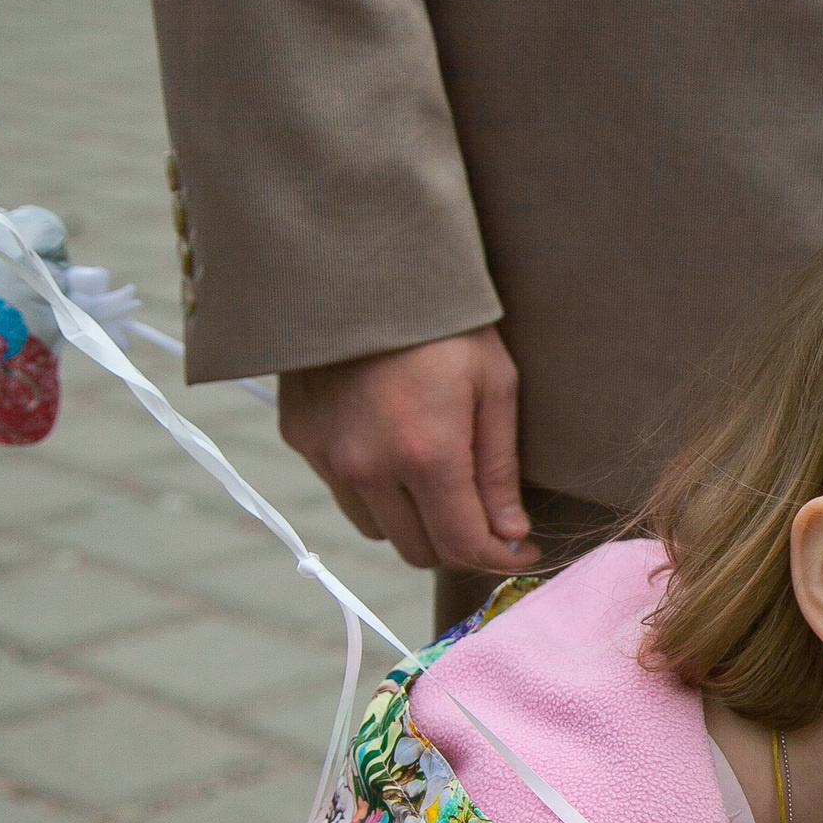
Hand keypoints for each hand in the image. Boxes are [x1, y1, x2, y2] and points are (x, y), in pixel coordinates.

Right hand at [278, 326, 537, 571]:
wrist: (357, 265)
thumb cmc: (442, 320)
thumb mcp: (494, 385)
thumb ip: (499, 469)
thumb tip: (510, 533)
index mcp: (426, 454)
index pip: (463, 545)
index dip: (500, 558)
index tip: (522, 550)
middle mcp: (368, 467)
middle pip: (419, 551)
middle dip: (459, 543)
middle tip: (486, 517)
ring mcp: (327, 456)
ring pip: (379, 530)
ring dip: (414, 523)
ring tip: (440, 482)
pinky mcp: (301, 439)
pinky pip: (345, 494)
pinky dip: (376, 492)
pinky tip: (395, 452)